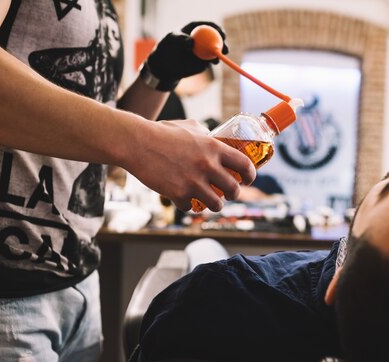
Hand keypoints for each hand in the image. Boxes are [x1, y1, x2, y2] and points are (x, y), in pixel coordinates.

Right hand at [126, 119, 255, 211]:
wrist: (137, 143)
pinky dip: (187, 205)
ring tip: (210, 202)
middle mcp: (208, 166)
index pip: (245, 165)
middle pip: (234, 189)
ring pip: (216, 205)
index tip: (248, 180)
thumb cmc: (162, 132)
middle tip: (229, 194)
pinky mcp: (178, 194)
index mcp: (214, 148)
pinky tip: (183, 199)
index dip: (251, 175)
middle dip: (234, 194)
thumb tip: (215, 137)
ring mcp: (194, 182)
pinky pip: (190, 207)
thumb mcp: (190, 126)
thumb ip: (206, 134)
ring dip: (214, 205)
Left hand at [143, 21, 228, 90]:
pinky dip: (211, 63)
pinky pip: (211, 62)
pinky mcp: (204, 62)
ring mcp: (205, 51)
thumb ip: (180, 39)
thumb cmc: (167, 47)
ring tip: (216, 60)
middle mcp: (203, 39)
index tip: (221, 34)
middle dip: (223, 43)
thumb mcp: (171, 40)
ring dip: (219, 55)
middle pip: (218, 39)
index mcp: (197, 29)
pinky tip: (208, 64)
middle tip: (225, 48)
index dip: (218, 29)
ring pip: (216, 51)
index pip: (211, 26)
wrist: (166, 64)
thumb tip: (191, 43)